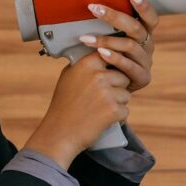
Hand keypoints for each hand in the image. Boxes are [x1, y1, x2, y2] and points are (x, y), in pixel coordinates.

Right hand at [23, 52, 130, 168]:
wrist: (60, 133)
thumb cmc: (64, 105)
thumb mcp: (68, 77)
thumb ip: (85, 64)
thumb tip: (101, 51)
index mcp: (86, 65)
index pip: (110, 55)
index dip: (112, 66)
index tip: (110, 72)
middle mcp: (97, 76)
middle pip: (122, 76)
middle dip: (117, 88)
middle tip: (100, 99)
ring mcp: (106, 93)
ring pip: (126, 93)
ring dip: (118, 102)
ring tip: (99, 109)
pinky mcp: (113, 110)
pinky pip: (125, 110)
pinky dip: (117, 117)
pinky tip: (102, 119)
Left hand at [77, 0, 158, 92]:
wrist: (108, 91)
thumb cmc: (106, 61)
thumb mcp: (109, 42)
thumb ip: (107, 28)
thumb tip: (89, 5)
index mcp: (144, 34)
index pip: (150, 18)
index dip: (144, 6)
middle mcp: (148, 46)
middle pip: (136, 28)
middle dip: (114, 16)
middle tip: (94, 9)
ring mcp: (146, 62)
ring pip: (129, 46)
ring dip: (106, 39)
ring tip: (86, 38)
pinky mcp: (142, 78)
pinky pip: (128, 66)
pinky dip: (113, 58)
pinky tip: (100, 53)